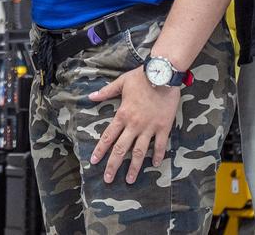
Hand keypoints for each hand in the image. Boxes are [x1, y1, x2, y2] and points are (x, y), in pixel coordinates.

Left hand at [87, 67, 180, 183]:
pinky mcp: (164, 126)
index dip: (100, 150)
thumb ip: (106, 92)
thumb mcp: (121, 82)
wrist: (162, 74)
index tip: (94, 161)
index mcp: (122, 115)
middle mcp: (134, 124)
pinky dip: (158, 155)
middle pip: (121, 149)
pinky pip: (160, 145)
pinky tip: (155, 165)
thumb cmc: (141, 77)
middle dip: (113, 165)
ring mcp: (149, 127)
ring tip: (130, 180)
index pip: (108, 136)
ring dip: (134, 167)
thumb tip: (90, 97)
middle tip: (107, 179)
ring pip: (139, 151)